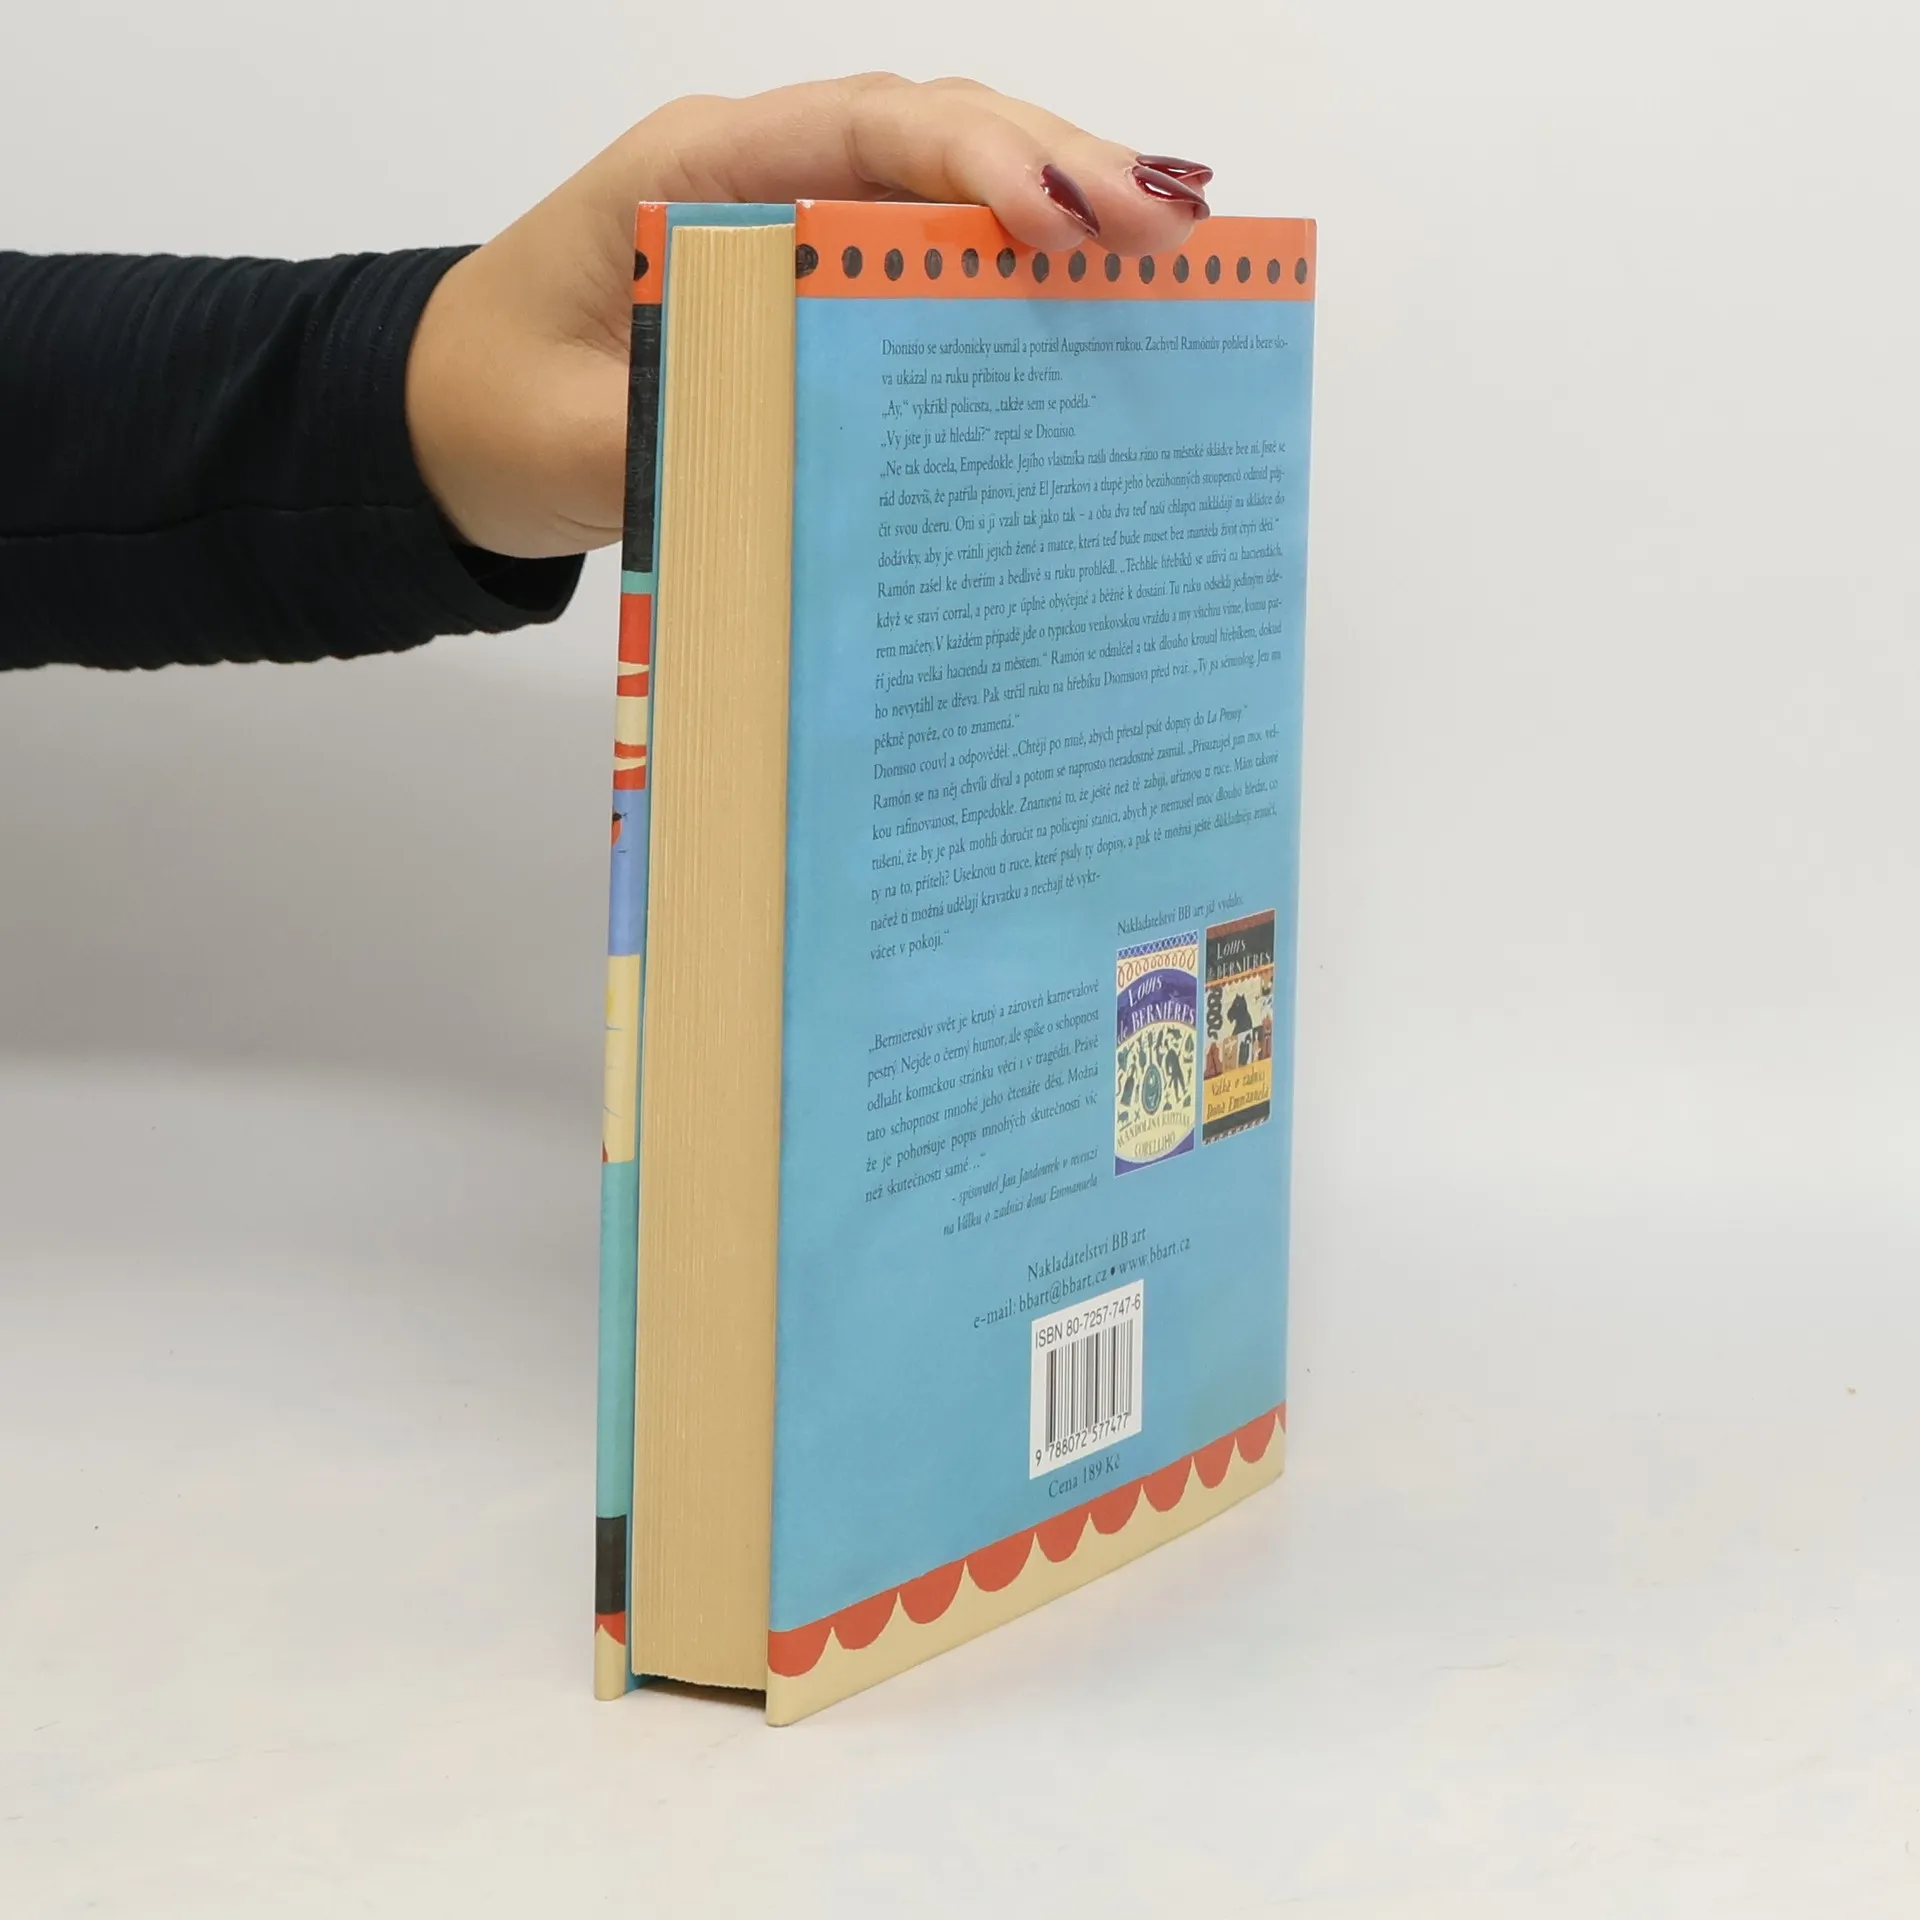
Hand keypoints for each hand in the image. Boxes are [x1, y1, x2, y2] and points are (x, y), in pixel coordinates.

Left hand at [405, 75, 1212, 558]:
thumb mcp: (574, 438)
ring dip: (1057, 200)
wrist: (445, 421)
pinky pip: (923, 255)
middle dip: (1056, 167)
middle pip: (932, 133)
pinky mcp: (808, 284)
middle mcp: (757, 177)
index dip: (972, 163)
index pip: (858, 131)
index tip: (1060, 219)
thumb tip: (823, 459)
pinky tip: (1089, 291)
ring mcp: (789, 223)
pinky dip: (1009, 265)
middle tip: (1168, 224)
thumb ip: (683, 435)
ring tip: (1168, 243)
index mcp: (691, 175)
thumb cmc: (494, 406)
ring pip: (944, 183)